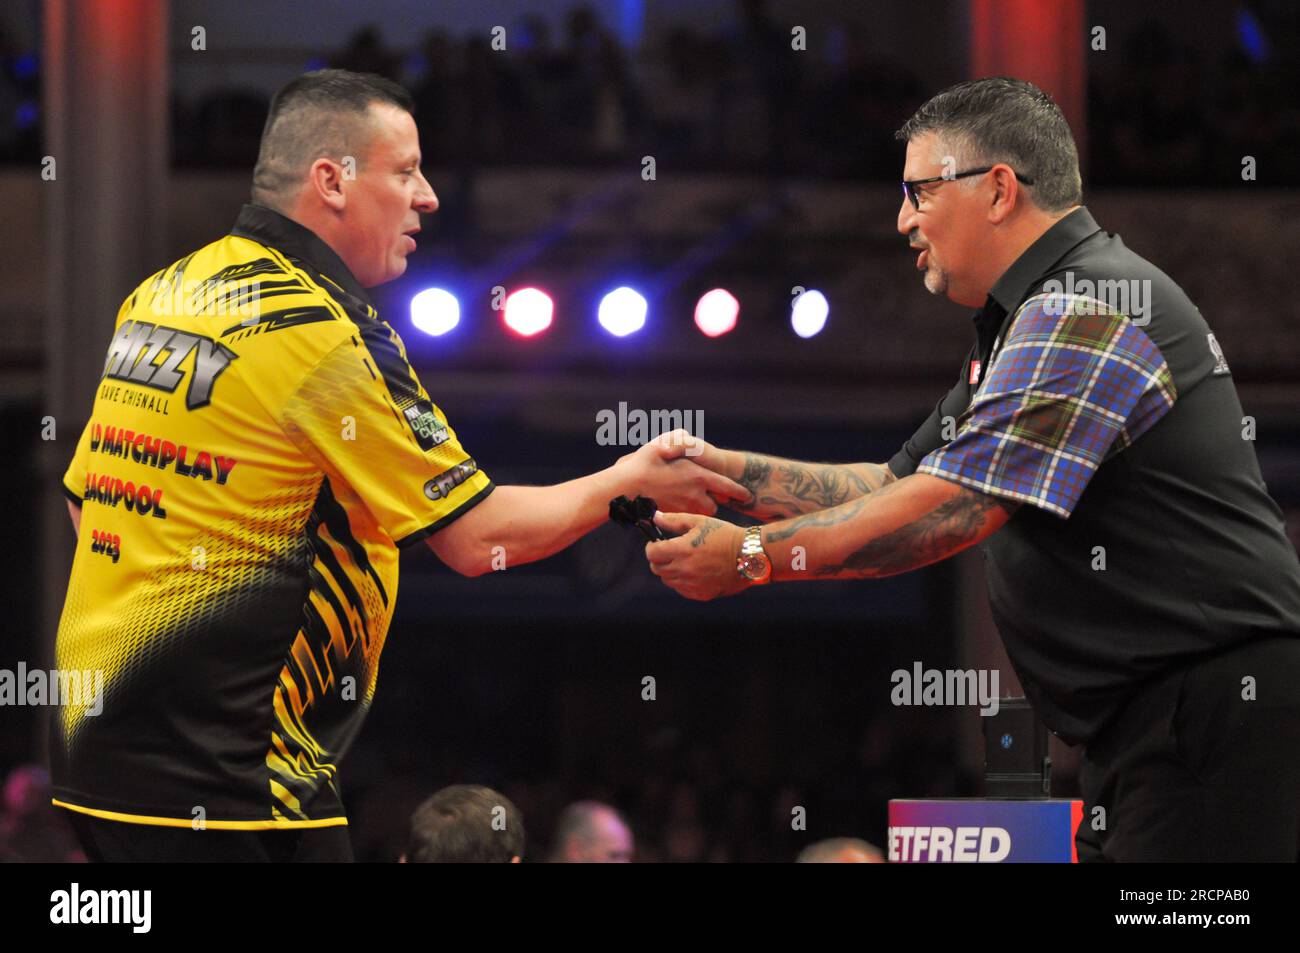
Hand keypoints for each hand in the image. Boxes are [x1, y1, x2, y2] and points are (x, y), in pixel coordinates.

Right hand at [615, 434, 748, 515]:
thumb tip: (684, 435)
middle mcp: (696, 495)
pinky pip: (686, 519)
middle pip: (715, 505)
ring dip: (699, 510)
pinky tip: (675, 507)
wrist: (627, 486)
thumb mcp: (664, 442)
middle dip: (712, 502)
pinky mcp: (674, 517)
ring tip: (689, 503)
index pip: (728, 487)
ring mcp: (685, 508)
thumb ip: (678, 438)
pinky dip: (685, 516)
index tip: (747, 496)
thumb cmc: (645, 462)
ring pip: (701, 514)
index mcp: (699, 476)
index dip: (739, 492)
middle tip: (706, 496)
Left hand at [644, 511, 748, 600]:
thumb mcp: (699, 522)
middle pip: (656, 568)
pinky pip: (681, 590)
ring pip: (667, 580)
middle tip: (670, 551)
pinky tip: (694, 571)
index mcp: (682, 550)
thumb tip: (655, 517)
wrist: (749, 555)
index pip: (651, 553)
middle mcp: (684, 569)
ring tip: (684, 560)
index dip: (651, 547)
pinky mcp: (700, 594)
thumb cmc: (724, 535)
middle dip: (659, 559)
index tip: (658, 543)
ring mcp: (692, 584)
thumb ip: (674, 520)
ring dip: (670, 570)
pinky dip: (682, 581)